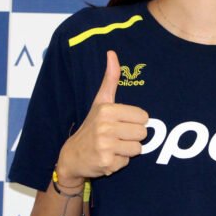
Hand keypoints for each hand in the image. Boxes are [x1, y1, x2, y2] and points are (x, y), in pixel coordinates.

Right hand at [57, 50, 148, 181]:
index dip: (135, 121)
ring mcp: (105, 146)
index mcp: (107, 110)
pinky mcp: (106, 163)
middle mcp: (105, 127)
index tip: (121, 123)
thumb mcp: (100, 102)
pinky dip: (119, 162)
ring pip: (138, 149)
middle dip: (132, 137)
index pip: (143, 116)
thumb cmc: (90, 126)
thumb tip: (112, 53)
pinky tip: (107, 157)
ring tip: (113, 147)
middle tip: (116, 136)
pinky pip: (127, 162)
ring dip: (127, 150)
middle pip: (143, 133)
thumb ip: (110, 79)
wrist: (71, 156)